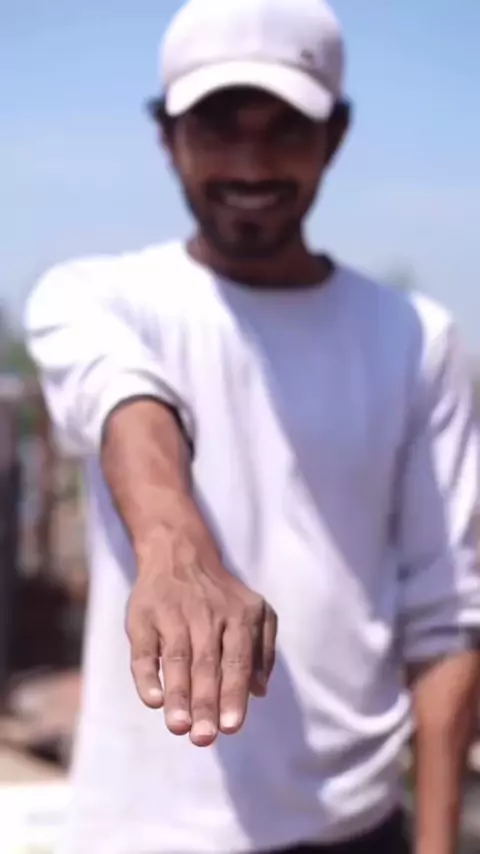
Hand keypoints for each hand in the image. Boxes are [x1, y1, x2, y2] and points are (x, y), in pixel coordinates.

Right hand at [126, 524, 276, 746]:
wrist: (178, 553)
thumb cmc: (221, 595)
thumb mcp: (254, 611)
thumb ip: (262, 649)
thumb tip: (259, 691)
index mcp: (238, 616)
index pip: (237, 660)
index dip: (233, 694)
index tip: (231, 728)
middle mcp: (206, 615)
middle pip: (207, 664)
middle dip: (205, 703)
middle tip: (204, 738)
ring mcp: (173, 615)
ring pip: (177, 659)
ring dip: (178, 695)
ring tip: (179, 727)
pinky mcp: (143, 618)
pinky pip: (144, 649)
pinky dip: (148, 675)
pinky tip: (153, 700)